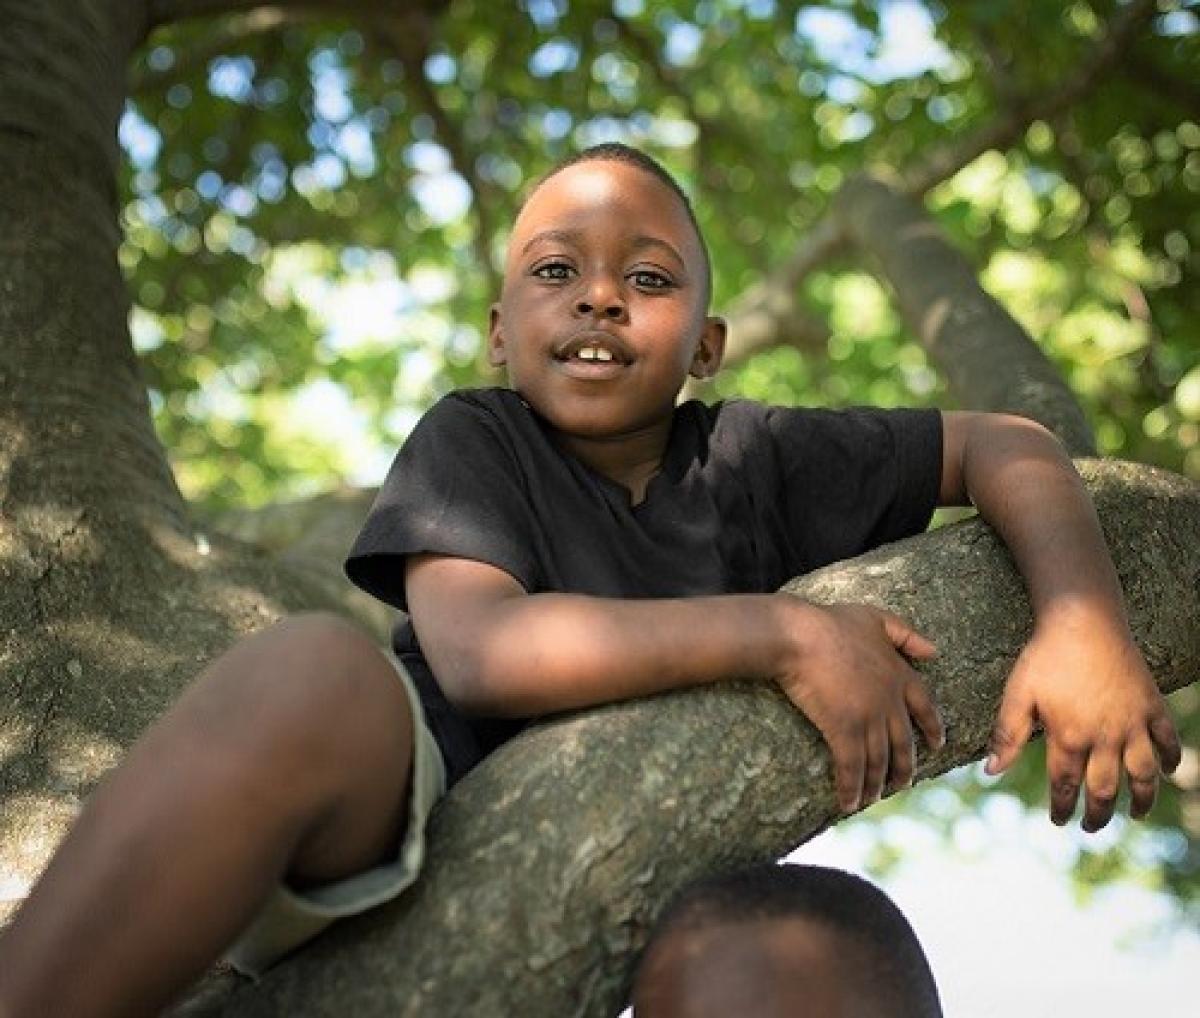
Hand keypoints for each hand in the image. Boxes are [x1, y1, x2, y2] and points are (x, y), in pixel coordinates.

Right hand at [774, 601, 943, 814]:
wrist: (799, 636)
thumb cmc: (831, 623)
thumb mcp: (875, 618)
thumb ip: (905, 633)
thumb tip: (934, 651)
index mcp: (900, 674)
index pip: (926, 707)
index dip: (932, 728)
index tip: (937, 744)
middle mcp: (890, 701)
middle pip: (904, 744)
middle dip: (904, 768)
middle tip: (902, 785)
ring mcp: (868, 718)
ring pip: (879, 761)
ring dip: (876, 785)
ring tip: (872, 799)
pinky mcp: (843, 730)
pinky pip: (852, 767)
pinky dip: (852, 788)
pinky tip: (848, 803)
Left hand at [985, 621, 1180, 830]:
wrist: (1083, 621)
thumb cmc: (1045, 656)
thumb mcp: (1018, 694)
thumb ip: (1006, 735)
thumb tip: (990, 772)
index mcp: (1068, 737)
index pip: (1065, 785)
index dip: (1062, 807)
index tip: (1058, 821)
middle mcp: (1104, 737)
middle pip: (1104, 788)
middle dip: (1097, 814)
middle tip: (1090, 827)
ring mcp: (1132, 723)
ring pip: (1142, 774)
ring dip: (1140, 799)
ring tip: (1134, 815)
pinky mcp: (1151, 705)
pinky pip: (1167, 739)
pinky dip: (1171, 758)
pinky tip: (1168, 771)